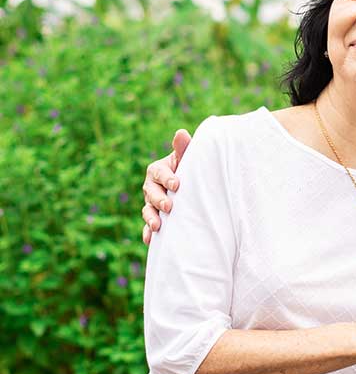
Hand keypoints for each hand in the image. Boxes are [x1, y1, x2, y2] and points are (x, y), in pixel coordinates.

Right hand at [141, 129, 191, 243]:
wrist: (191, 186)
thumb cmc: (189, 168)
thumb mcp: (187, 158)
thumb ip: (184, 148)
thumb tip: (181, 133)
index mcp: (158, 170)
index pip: (159, 172)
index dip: (167, 177)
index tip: (177, 184)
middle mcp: (151, 187)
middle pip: (150, 193)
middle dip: (159, 200)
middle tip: (169, 207)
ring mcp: (151, 204)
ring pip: (147, 210)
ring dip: (151, 218)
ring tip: (157, 227)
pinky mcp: (154, 218)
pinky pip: (147, 227)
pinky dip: (147, 234)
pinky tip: (150, 240)